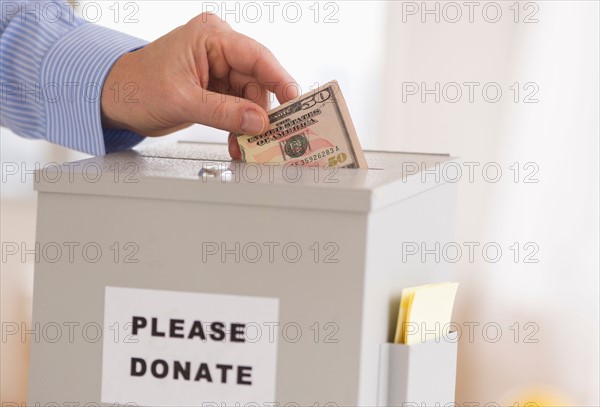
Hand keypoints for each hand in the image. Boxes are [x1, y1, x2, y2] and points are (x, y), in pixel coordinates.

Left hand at [101, 12, 298, 158]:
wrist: (114, 99)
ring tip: (247, 145)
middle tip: (269, 137)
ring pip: (251, 98)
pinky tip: (238, 141)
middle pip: (258, 81)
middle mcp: (218, 49)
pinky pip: (239, 107)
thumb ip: (223, 112)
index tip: (295, 103)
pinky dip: (240, 126)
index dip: (280, 81)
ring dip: (251, 124)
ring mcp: (218, 69)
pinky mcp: (216, 89)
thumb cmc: (135, 86)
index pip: (257, 57)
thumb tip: (257, 121)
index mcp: (210, 37)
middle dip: (262, 112)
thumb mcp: (182, 101)